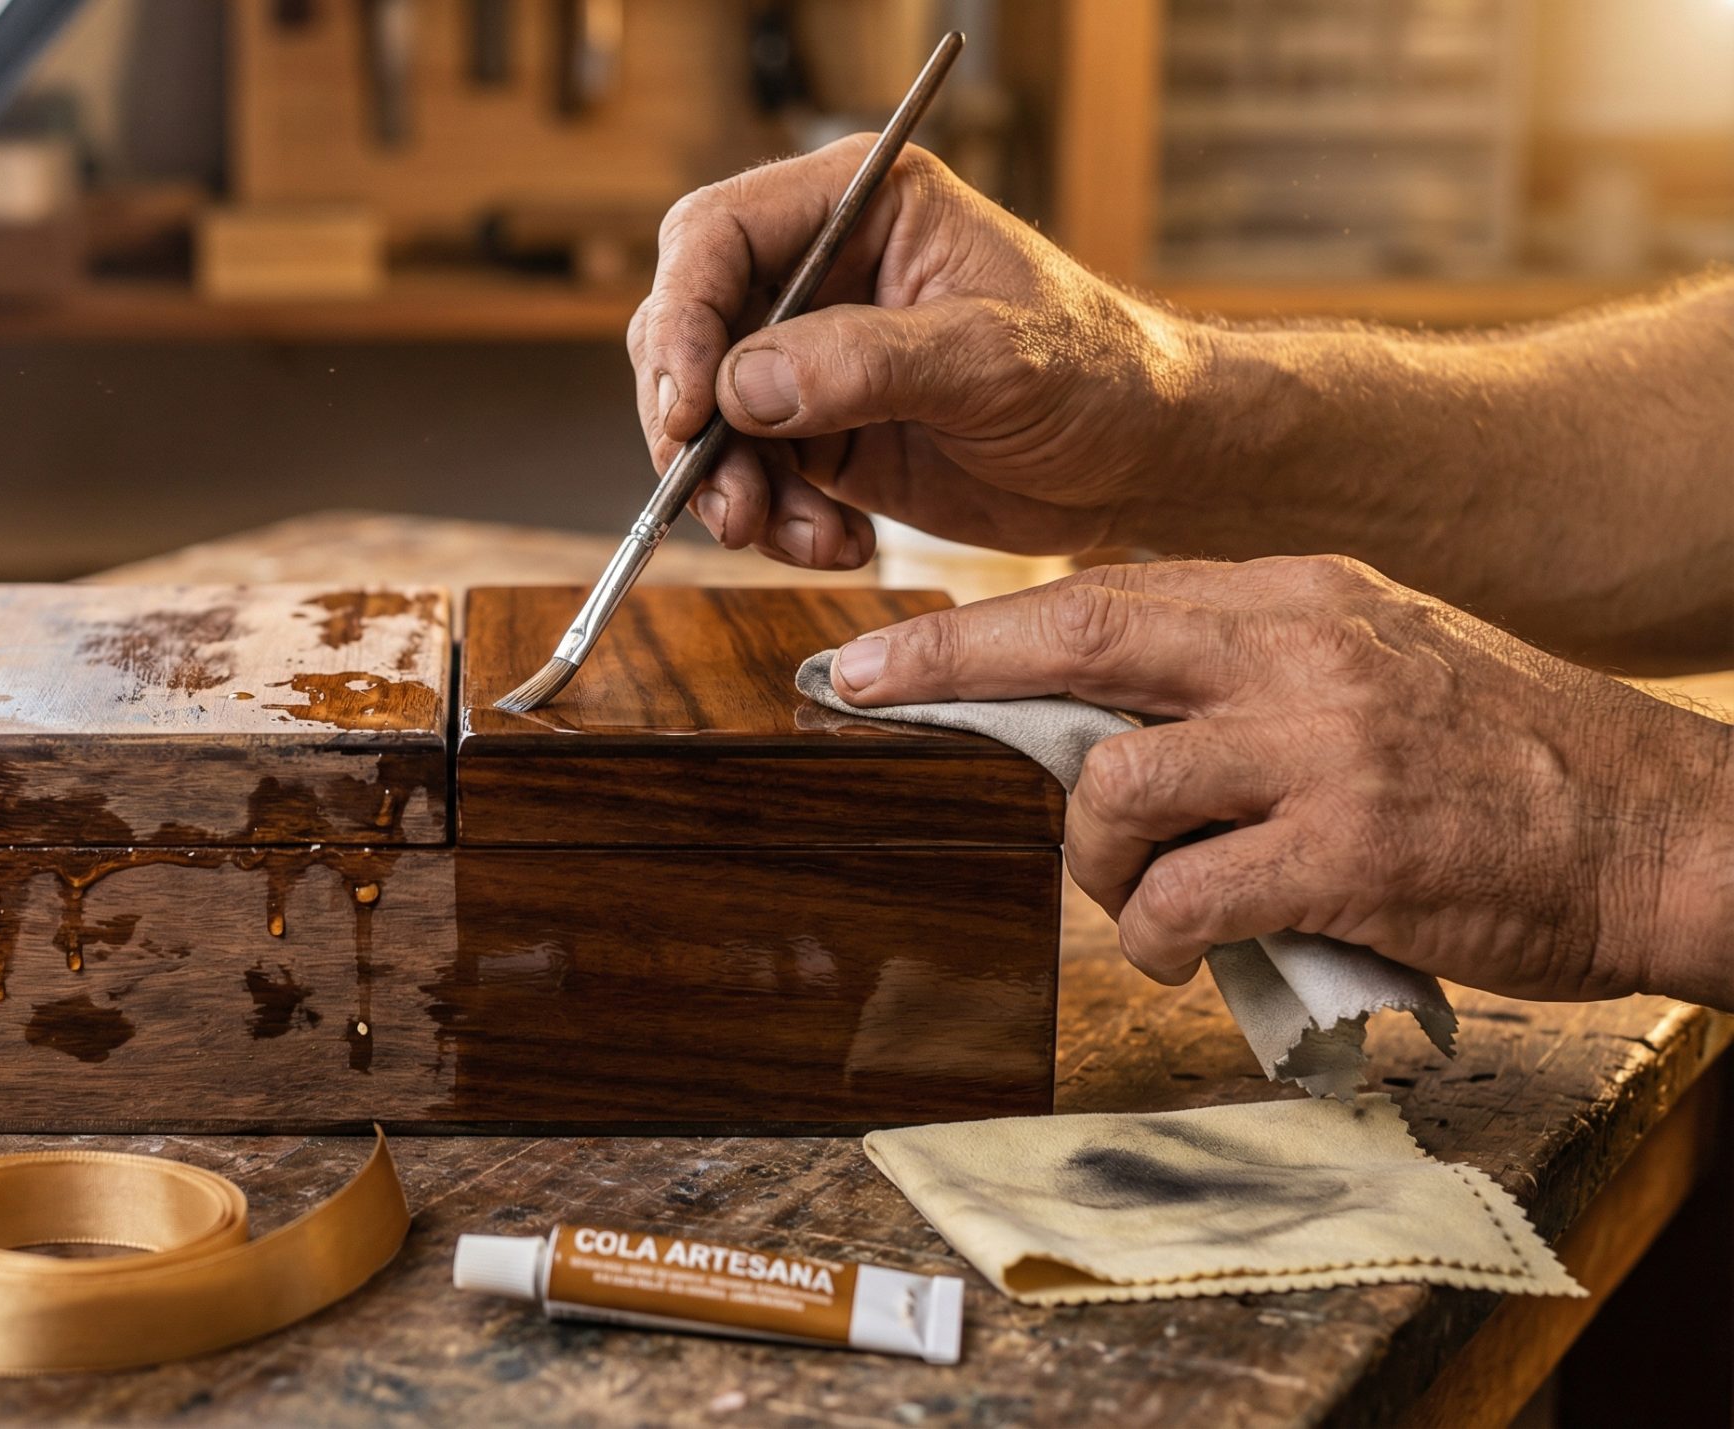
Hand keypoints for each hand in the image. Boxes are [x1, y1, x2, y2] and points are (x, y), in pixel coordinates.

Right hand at [630, 138, 1220, 567]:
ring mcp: (812, 358)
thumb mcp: (993, 359)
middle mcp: (819, 272)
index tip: (686, 404)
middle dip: (690, 424)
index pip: (718, 236)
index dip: (681, 316)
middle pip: (689, 330)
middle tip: (724, 499)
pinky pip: (750, 478)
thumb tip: (739, 386)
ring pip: (706, 418)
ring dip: (731, 489)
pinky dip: (775, 523)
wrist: (1143, 459)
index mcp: (860, 205)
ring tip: (794, 535)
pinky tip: (838, 544)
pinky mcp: (819, 433)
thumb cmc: (1099, 374)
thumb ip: (866, 362)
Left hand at [824, 556, 1733, 1005]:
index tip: (884, 651)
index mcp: (1299, 597)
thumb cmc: (1506, 758)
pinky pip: (1177, 903)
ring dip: (1094, 864)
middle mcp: (1300, 653)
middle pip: (1075, 638)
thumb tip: (1101, 708)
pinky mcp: (1344, 855)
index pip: (1102, 593)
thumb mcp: (1375, 658)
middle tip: (861, 694)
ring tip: (1140, 898)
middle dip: (948, 666)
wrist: (1664, 830)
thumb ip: (1246, 667)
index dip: (977, 627)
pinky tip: (1183, 951)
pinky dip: (1152, 940)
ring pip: (1113, 792)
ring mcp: (1323, 750)